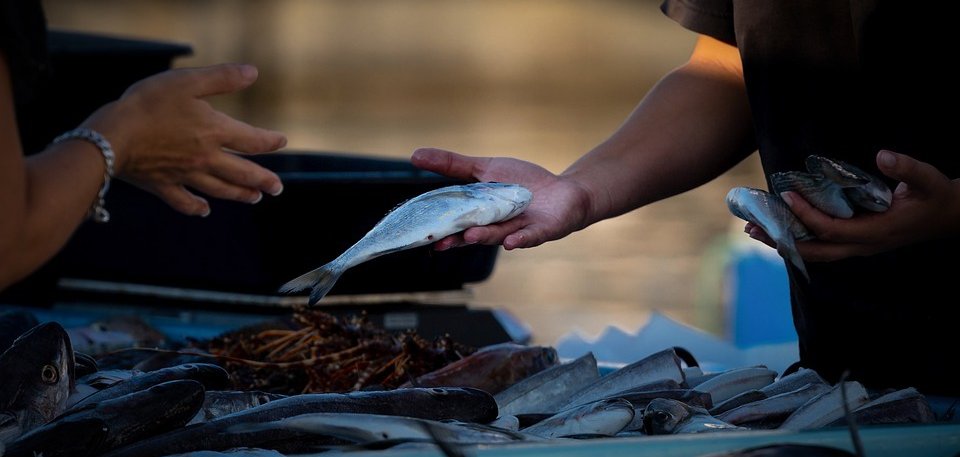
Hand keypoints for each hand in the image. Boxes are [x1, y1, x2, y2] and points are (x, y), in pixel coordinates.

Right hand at [80, 63, 286, 215]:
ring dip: (240, 194)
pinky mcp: (162, 185)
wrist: (111, 135)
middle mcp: (205, 158)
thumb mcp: (187, 81)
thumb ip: (222, 78)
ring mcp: (185, 175)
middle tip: (277, 188)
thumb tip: (253, 72)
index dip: (269, 141)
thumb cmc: (148, 104)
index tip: (281, 141)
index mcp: (214, 132)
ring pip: (220, 189)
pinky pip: (183, 201)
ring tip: (254, 198)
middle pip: (243, 172)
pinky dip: (196, 207)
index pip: (251, 140)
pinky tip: (204, 210)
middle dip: (263, 180)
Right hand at [411, 147, 591, 249]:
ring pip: (498, 235)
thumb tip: (414, 155)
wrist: (564, 193)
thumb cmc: (523, 183)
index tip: (422, 234)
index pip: (456, 221)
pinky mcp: (541, 231)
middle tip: (440, 243)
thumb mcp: (485, 168)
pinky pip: (529, 237)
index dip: (440, 228)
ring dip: (484, 236)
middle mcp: (496, 227)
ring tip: (469, 236)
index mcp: (479, 214)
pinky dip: (520, 239)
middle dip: (458, 239)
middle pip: (474, 234)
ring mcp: (518, 230)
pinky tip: (511, 242)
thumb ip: (452, 165)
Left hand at [745, 150, 959, 260]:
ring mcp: (858, 247)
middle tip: (751, 226)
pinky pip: (820, 246)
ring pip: (814, 253)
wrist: (948, 217)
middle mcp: (863, 246)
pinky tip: (779, 228)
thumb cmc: (937, 197)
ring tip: (754, 229)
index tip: (786, 195)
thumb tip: (883, 154)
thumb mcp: (929, 180)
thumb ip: (908, 169)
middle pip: (813, 251)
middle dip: (781, 239)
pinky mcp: (856, 242)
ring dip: (783, 242)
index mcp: (876, 233)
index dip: (807, 215)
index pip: (831, 229)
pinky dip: (797, 239)